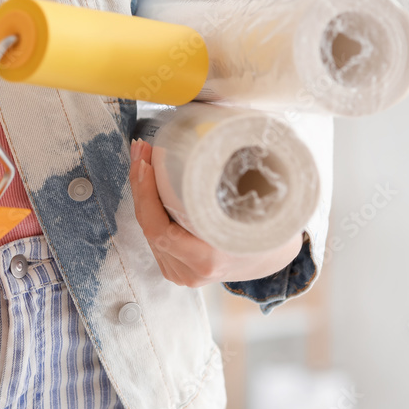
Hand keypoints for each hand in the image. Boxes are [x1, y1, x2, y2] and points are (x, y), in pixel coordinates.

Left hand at [129, 138, 303, 286]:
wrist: (268, 259)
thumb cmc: (266, 230)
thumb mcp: (261, 210)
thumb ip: (240, 183)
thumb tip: (223, 137)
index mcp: (209, 260)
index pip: (160, 229)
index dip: (147, 195)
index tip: (148, 163)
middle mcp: (189, 271)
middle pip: (149, 225)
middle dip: (140, 183)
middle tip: (141, 149)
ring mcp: (178, 271)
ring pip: (148, 228)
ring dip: (141, 191)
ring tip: (142, 157)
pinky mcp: (172, 264)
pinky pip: (153, 232)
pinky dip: (147, 205)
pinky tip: (145, 180)